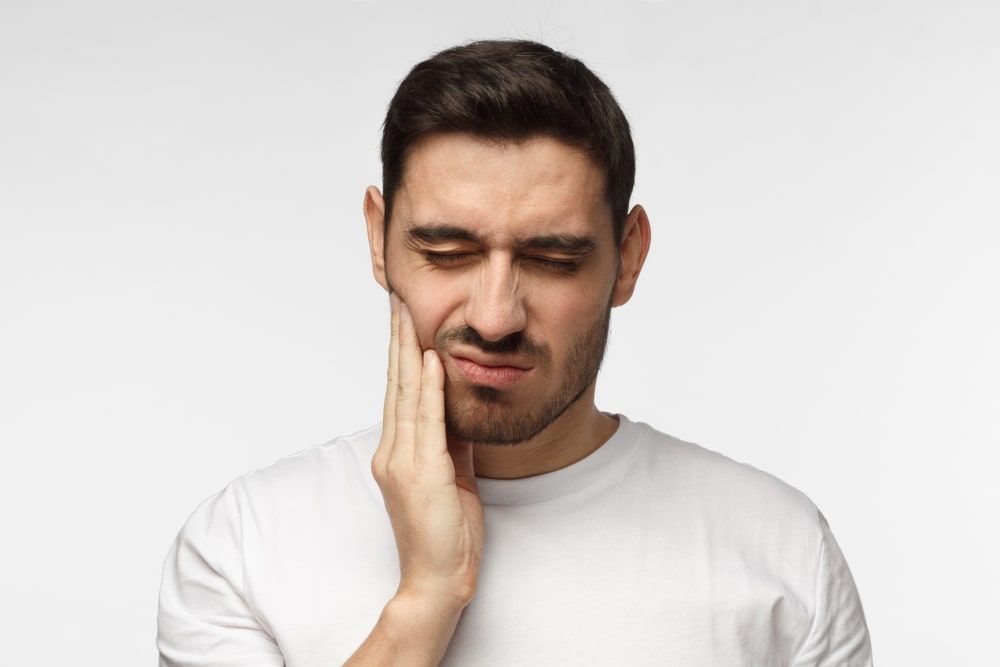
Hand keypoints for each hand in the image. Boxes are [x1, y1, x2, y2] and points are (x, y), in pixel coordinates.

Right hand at [370, 292, 484, 608]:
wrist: (437, 580)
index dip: (400, 353)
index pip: (399, 391)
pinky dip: (431, 387)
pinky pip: (427, 421)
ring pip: (407, 394)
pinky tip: (432, 359)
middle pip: (396, 384)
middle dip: (398, 339)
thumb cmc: (446, 534)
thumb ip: (450, 440)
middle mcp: (392, 452)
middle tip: (397, 300)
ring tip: (408, 314)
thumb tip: (457, 407)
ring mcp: (402, 461)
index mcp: (397, 452)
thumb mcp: (452, 476)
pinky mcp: (421, 473)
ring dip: (409, 351)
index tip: (403, 319)